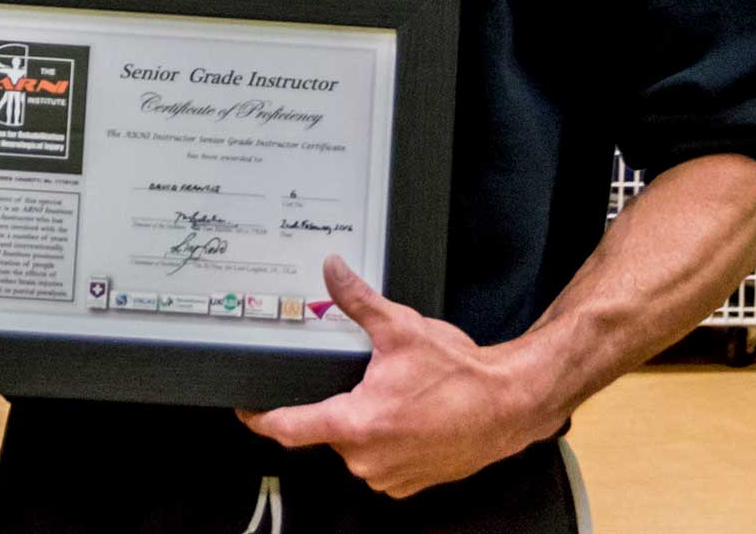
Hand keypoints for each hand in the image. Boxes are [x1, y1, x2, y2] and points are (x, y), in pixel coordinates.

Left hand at [237, 256, 555, 498]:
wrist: (509, 405)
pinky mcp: (410, 483)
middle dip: (337, 403)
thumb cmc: (460, 375)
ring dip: (364, 422)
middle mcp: (368, 459)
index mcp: (357, 423)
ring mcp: (389, 475)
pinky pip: (380, 461)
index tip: (246, 410)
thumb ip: (358, 300)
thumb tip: (331, 271)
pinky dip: (386, 440)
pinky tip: (408, 415)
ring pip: (355, 447)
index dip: (260, 419)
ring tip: (394, 395)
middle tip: (364, 379)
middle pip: (326, 431)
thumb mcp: (402, 328)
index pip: (288, 428)